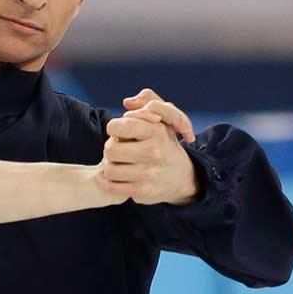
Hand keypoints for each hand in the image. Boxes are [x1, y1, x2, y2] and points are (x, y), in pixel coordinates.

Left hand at [102, 87, 198, 204]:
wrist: (182, 177)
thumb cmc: (167, 143)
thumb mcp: (165, 118)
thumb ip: (149, 101)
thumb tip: (127, 103)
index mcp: (156, 131)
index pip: (118, 126)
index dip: (113, 128)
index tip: (119, 132)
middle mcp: (153, 152)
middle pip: (110, 149)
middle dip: (110, 148)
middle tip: (118, 150)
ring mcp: (148, 174)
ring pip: (109, 169)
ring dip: (109, 165)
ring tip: (118, 163)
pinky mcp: (143, 192)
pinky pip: (112, 186)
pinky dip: (109, 182)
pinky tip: (117, 177)